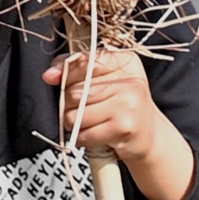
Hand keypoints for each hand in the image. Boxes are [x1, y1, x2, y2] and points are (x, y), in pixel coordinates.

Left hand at [49, 48, 195, 199]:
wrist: (148, 136)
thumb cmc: (121, 104)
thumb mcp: (104, 79)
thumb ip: (75, 69)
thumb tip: (50, 75)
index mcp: (126, 62)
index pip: (84, 62)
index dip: (66, 73)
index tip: (56, 79)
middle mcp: (130, 81)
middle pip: (75, 92)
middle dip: (69, 104)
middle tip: (83, 108)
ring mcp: (128, 105)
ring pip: (75, 115)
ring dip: (74, 123)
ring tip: (88, 122)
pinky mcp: (124, 128)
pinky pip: (84, 134)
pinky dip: (82, 138)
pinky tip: (94, 134)